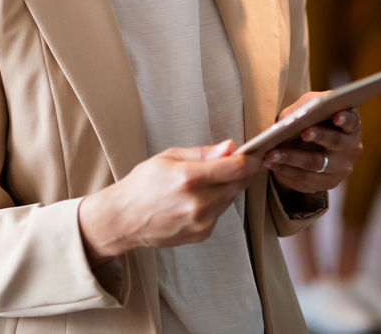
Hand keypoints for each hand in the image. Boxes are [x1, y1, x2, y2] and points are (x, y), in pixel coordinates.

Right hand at [78, 140, 259, 261]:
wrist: (124, 219)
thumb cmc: (142, 184)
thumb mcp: (168, 157)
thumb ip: (203, 153)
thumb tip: (230, 147)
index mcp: (188, 178)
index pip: (235, 167)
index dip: (251, 158)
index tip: (255, 152)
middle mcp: (198, 202)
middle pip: (239, 183)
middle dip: (242, 171)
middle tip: (238, 161)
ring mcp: (201, 221)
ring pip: (231, 198)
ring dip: (229, 186)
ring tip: (209, 179)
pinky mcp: (202, 234)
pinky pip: (220, 213)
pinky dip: (217, 202)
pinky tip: (199, 198)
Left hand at [262, 92, 361, 193]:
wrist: (309, 145)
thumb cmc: (311, 119)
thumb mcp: (308, 107)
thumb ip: (302, 107)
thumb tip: (288, 120)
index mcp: (350, 126)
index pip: (351, 122)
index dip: (345, 119)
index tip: (336, 115)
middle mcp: (350, 149)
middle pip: (335, 143)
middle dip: (318, 137)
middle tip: (303, 133)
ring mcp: (341, 169)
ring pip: (316, 164)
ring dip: (291, 159)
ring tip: (271, 154)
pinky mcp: (327, 183)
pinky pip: (306, 180)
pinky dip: (287, 172)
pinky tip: (272, 165)